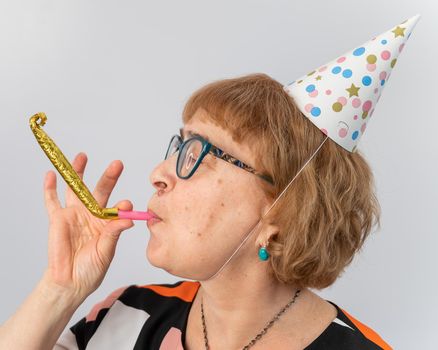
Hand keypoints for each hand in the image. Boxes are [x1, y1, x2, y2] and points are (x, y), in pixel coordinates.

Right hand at [41, 152, 133, 299]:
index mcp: (107, 222)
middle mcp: (92, 214)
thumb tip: (128, 218)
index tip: (126, 204)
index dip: (122, 204)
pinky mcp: (58, 219)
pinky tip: (51, 174)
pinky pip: (52, 200)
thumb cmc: (91, 269)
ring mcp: (75, 214)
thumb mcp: (106, 251)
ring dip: (78, 172)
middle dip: (109, 177)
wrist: (70, 281)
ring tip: (82, 156)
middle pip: (100, 190)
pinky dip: (50, 187)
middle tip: (117, 164)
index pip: (117, 207)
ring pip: (76, 189)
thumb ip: (114, 233)